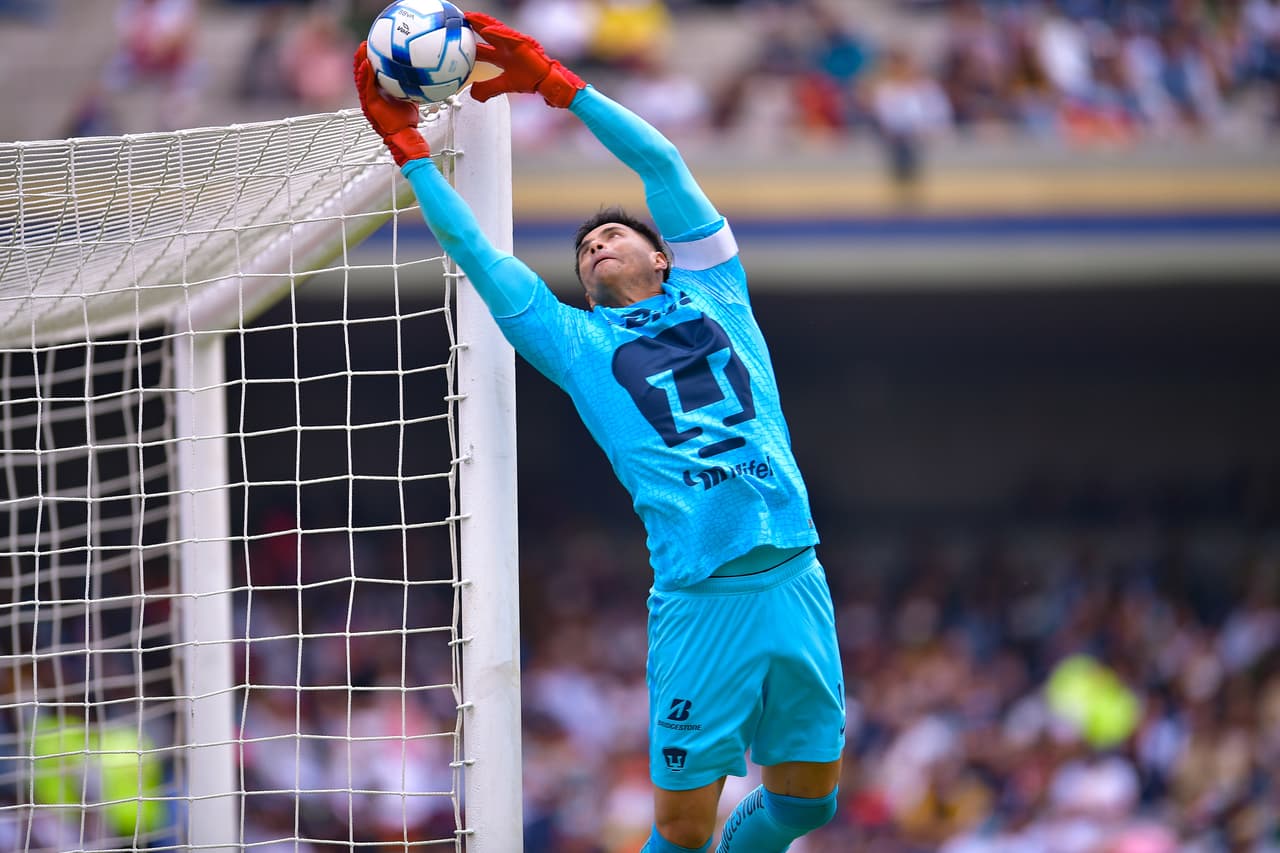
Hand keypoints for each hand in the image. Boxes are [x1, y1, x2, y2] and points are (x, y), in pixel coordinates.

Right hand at [353, 43, 430, 166]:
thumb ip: (411, 86)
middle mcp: (371, 95)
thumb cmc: (408, 121)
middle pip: (363, 72)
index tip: (373, 45)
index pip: (372, 73)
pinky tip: (366, 64)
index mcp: (379, 93)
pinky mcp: (369, 105)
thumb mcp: (410, 97)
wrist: (405, 136)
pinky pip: (365, 87)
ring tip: (362, 48)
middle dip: (362, 57)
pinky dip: (365, 75)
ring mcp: (369, 100)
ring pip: (361, 77)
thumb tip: (423, 74)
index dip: (370, 60)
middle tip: (365, 43)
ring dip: (360, 62)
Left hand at [465, 12, 584, 107]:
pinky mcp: (522, 43)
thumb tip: (472, 93)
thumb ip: (488, 88)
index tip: (453, 41)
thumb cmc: (530, 81)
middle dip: (471, 26)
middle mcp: (505, 47)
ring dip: (481, 22)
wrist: (547, 82)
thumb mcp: (504, 86)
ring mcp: (513, 43)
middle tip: (456, 21)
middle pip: (484, 33)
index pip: (480, 47)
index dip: (467, 44)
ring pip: (494, 29)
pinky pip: (508, 35)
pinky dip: (497, 32)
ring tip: (468, 17)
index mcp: (500, 56)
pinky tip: (486, 29)